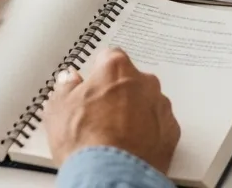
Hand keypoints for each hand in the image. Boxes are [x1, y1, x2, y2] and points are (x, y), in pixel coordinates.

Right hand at [46, 48, 180, 173]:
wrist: (110, 174)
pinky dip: (149, 133)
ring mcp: (161, 107)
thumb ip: (66, 87)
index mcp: (116, 69)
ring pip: (147, 103)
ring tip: (115, 135)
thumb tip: (68, 80)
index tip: (92, 83)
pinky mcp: (172, 131)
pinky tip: (131, 146)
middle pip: (131, 80)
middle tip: (100, 114)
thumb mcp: (58, 109)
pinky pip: (159, 125)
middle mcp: (144, 82)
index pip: (109, 57)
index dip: (98, 72)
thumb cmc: (86, 141)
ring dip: (135, 113)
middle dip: (118, 93)